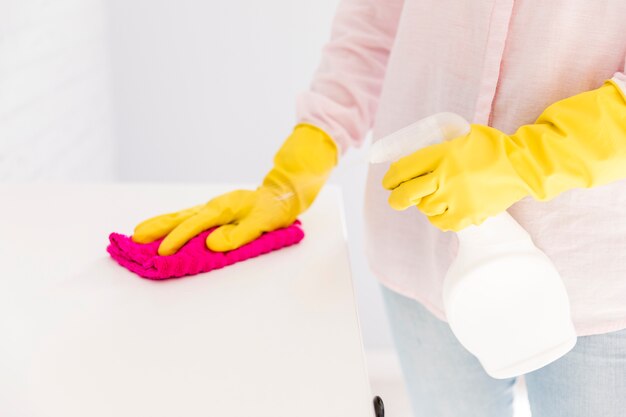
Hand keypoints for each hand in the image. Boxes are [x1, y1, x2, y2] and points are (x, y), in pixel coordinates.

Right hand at [132, 124, 337, 254]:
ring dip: (160, 225)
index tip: (162, 252)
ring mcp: (212, 208)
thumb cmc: (273, 210)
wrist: (281, 195)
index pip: (195, 225)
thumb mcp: (261, 224)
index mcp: (223, 209)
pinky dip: (172, 223)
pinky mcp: (214, 212)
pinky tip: (163, 229)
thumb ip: (238, 235)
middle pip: (180, 217)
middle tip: (135, 239)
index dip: (177, 239)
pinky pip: (188, 218)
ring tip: (138, 233)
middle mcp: (213, 206)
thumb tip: (212, 244)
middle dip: (157, 228)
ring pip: (181, 216)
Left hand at [382, 80, 625, 230]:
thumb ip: (439, 149)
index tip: (388, 182)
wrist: (524, 166)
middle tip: (395, 198)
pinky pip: (440, 222)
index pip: (403, 169)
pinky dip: (439, 217)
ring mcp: (455, 199)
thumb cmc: (493, 148)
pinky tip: (444, 209)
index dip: (391, 178)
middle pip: (406, 194)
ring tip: (435, 197)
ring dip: (425, 204)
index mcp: (442, 154)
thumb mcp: (462, 137)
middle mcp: (445, 177)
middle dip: (396, 198)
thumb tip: (414, 161)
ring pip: (424, 208)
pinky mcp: (467, 216)